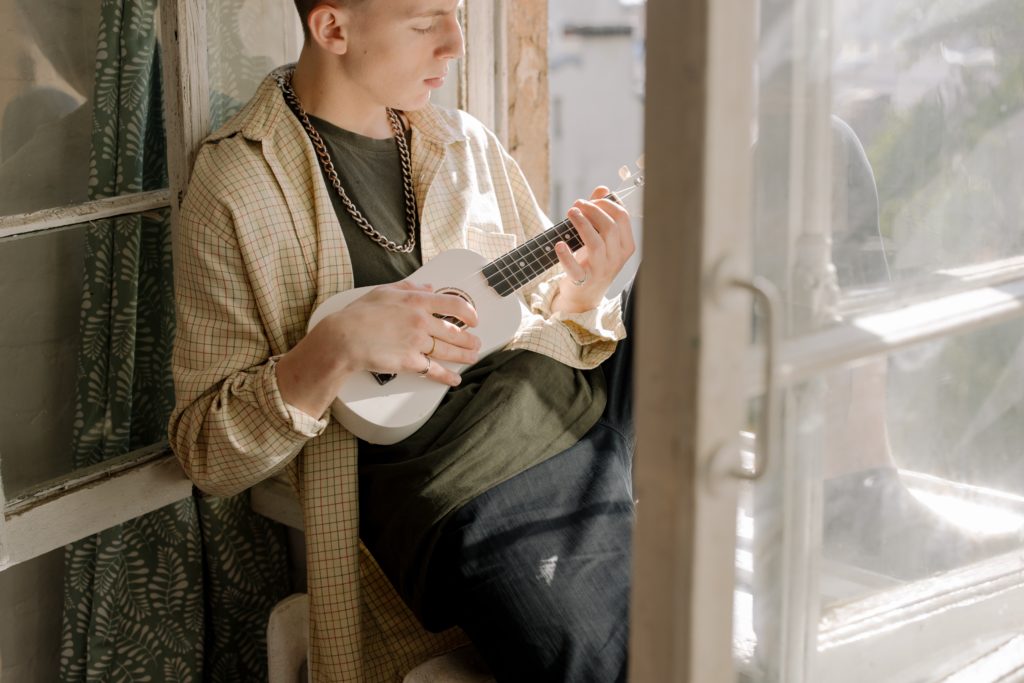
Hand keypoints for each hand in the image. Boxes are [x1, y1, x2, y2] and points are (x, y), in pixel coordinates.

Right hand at [277, 281, 480, 415]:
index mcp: (416, 301)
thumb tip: (427, 286)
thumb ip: (408, 288)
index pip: (452, 304)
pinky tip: (455, 379)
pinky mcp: (410, 362)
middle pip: (454, 331)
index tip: (474, 319)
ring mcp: (417, 342)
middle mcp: (420, 321)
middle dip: (469, 339)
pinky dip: (447, 376)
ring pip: (448, 351)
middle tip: (476, 342)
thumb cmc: (358, 315)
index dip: (469, 312)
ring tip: (472, 357)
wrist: (344, 338)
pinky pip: (434, 370)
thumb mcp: (383, 291)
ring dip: (464, 356)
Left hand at [552, 186, 634, 313]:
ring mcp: (601, 271)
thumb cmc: (592, 260)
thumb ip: (600, 213)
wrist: (583, 295)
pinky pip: (575, 268)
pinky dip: (566, 255)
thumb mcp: (600, 237)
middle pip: (610, 227)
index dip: (605, 204)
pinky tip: (559, 244)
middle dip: (592, 210)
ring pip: (596, 243)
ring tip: (570, 213)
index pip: (622, 217)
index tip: (590, 201)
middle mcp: (616, 259)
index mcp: (625, 246)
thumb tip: (602, 189)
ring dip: (581, 224)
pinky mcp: (583, 281)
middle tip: (576, 205)